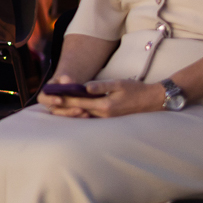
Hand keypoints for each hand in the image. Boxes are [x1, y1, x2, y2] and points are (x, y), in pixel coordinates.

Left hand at [37, 78, 165, 117]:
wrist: (152, 101)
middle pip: (80, 110)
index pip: (80, 103)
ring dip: (72, 110)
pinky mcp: (109, 119)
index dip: (66, 99)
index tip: (54, 95)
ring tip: (58, 105)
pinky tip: (75, 108)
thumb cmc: (136, 90)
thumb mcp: (118, 84)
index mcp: (105, 106)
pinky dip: (82, 112)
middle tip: (51, 101)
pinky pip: (92, 116)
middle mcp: (104, 115)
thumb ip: (101, 86)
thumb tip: (85, 86)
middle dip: (65, 106)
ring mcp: (107, 119)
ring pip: (85, 115)